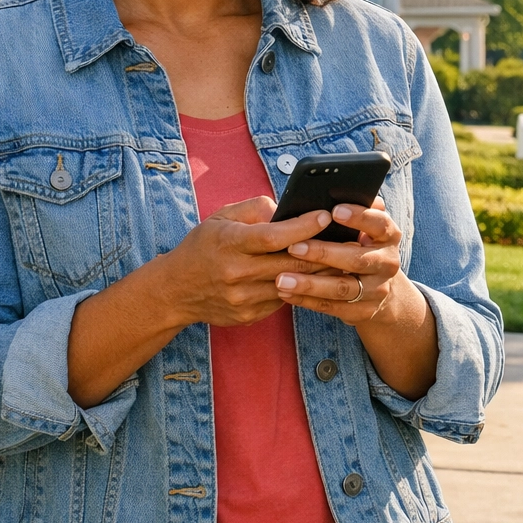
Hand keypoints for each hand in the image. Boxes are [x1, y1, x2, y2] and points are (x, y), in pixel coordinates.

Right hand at [160, 197, 334, 327]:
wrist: (175, 290)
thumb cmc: (204, 246)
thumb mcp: (222, 217)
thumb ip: (256, 209)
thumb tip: (289, 208)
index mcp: (230, 244)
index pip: (273, 236)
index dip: (303, 226)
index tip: (325, 216)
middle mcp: (236, 273)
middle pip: (290, 263)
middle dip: (322, 251)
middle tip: (348, 239)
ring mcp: (242, 298)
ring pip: (292, 284)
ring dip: (319, 273)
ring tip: (341, 259)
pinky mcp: (249, 315)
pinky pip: (283, 300)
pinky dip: (300, 287)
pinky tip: (316, 278)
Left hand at [276, 198, 419, 326]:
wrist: (379, 288)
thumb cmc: (361, 246)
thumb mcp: (365, 227)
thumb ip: (356, 209)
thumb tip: (338, 190)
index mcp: (389, 236)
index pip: (380, 224)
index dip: (359, 217)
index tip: (333, 210)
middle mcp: (387, 263)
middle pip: (358, 259)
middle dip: (324, 253)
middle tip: (293, 247)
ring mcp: (377, 290)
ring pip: (342, 288)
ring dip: (310, 283)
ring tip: (281, 278)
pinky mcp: (363, 311)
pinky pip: (332, 307)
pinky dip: (307, 300)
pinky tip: (285, 292)